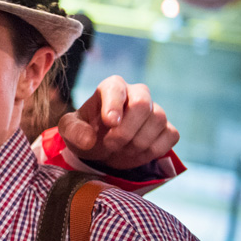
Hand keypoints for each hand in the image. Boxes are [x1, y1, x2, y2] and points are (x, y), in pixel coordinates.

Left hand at [58, 75, 178, 169]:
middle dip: (126, 130)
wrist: (100, 148)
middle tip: (111, 144)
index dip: (114, 105)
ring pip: (158, 120)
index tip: (109, 123)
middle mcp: (136, 93)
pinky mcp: (167, 128)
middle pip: (142, 104)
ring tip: (120, 150)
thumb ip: (74, 131)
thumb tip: (89, 140)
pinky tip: (136, 153)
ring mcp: (154, 111)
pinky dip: (154, 149)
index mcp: (111, 87)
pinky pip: (170, 135)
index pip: (116, 88)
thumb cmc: (84, 132)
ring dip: (137, 142)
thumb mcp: (69, 130)